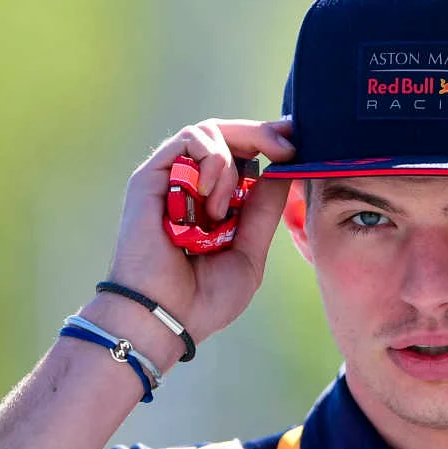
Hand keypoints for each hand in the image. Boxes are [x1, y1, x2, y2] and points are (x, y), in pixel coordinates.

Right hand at [105, 118, 295, 346]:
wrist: (166, 317)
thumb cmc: (205, 298)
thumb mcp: (250, 251)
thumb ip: (264, 210)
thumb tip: (284, 169)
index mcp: (217, 202)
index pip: (244, 154)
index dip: (269, 141)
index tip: (297, 141)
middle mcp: (192, 185)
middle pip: (228, 134)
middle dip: (262, 134)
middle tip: (287, 148)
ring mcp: (170, 179)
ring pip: (209, 132)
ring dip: (229, 165)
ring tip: (222, 209)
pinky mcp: (150, 177)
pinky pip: (187, 140)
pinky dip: (210, 161)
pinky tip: (209, 197)